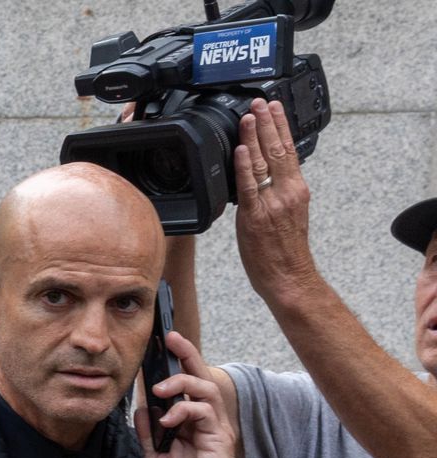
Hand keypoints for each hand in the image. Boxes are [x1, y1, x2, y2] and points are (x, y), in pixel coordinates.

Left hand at [135, 331, 238, 457]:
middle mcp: (205, 417)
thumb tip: (140, 408)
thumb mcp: (155, 455)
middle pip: (201, 375)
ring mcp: (214, 425)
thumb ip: (147, 432)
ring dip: (181, 383)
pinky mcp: (219, 436)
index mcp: (190, 419)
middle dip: (187, 354)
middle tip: (171, 338)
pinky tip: (168, 420)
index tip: (160, 344)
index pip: (185, 383)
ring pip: (205, 388)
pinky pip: (204, 411)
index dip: (175, 363)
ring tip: (159, 389)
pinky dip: (184, 409)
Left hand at [234, 99, 317, 303]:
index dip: (281, 126)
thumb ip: (277, 192)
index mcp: (296, 189)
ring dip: (254, 136)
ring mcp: (272, 202)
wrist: (289, 276)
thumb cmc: (285, 250)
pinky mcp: (256, 216)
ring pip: (263, 162)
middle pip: (278, 149)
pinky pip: (249, 186)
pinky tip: (241, 148)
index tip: (274, 107)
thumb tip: (262, 176)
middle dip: (267, 122)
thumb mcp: (287, 214)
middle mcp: (287, 191)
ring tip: (248, 115)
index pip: (290, 149)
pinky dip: (245, 166)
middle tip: (259, 101)